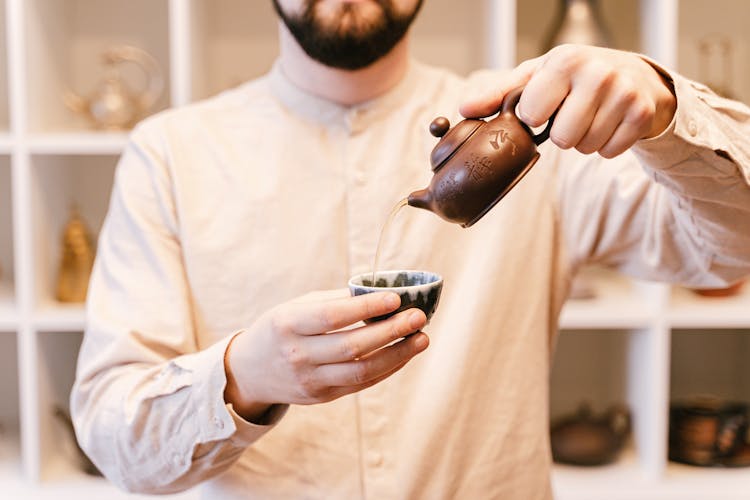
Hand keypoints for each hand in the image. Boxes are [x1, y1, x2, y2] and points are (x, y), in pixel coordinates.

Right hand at [224, 290, 427, 421]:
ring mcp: (310, 380)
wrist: (250, 372)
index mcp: (288, 324)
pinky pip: (361, 384)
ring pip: (361, 371)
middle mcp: (298, 355)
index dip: (366, 308)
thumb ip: (335, 301)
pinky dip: (387, 368)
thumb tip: (380, 291)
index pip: (332, 317)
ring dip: (397, 355)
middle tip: (418, 316)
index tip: (396, 297)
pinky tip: (404, 353)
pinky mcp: (322, 397)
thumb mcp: (297, 307)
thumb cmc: (281, 328)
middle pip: (352, 346)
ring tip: (421, 338)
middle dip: (390, 331)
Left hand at [460, 44, 676, 157]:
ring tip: (589, 117)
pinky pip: (609, 152)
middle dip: (561, 134)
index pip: (533, 114)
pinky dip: (605, 145)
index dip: (534, 117)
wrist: (631, 73)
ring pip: (585, 147)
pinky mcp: (642, 114)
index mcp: (565, 60)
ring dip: (582, 140)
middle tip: (569, 114)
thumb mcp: (535, 77)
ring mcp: (624, 93)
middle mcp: (598, 73)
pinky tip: (607, 124)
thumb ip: (499, 94)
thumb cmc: (573, 76)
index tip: (544, 106)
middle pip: (562, 139)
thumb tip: (464, 110)